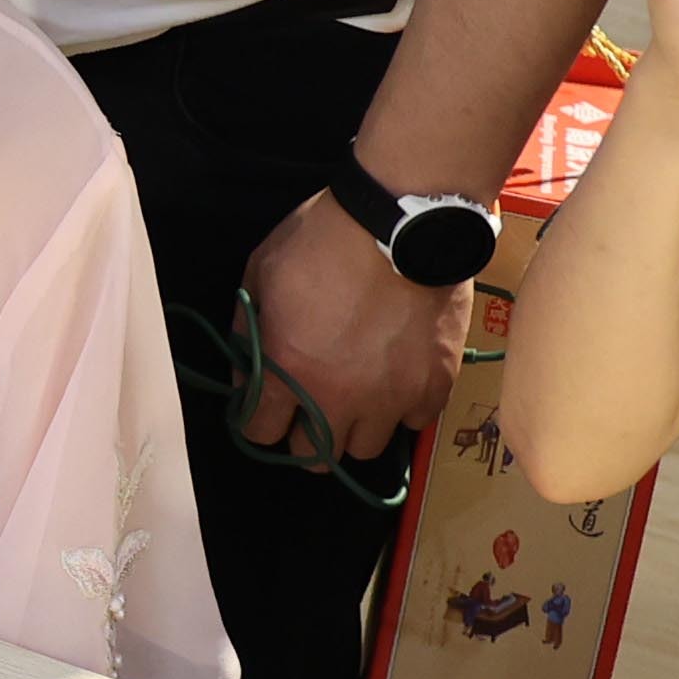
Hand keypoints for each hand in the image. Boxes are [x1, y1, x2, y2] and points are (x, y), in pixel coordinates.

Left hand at [240, 186, 466, 456]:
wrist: (403, 221)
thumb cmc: (324, 238)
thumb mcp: (262, 271)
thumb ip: (247, 327)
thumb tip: (243, 370)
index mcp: (291, 371)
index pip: (261, 432)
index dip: (256, 420)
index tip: (262, 406)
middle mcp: (341, 398)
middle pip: (315, 457)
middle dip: (303, 435)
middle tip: (308, 404)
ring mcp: (392, 397)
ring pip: (365, 448)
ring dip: (354, 427)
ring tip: (356, 394)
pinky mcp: (435, 385)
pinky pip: (414, 422)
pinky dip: (402, 408)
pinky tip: (395, 379)